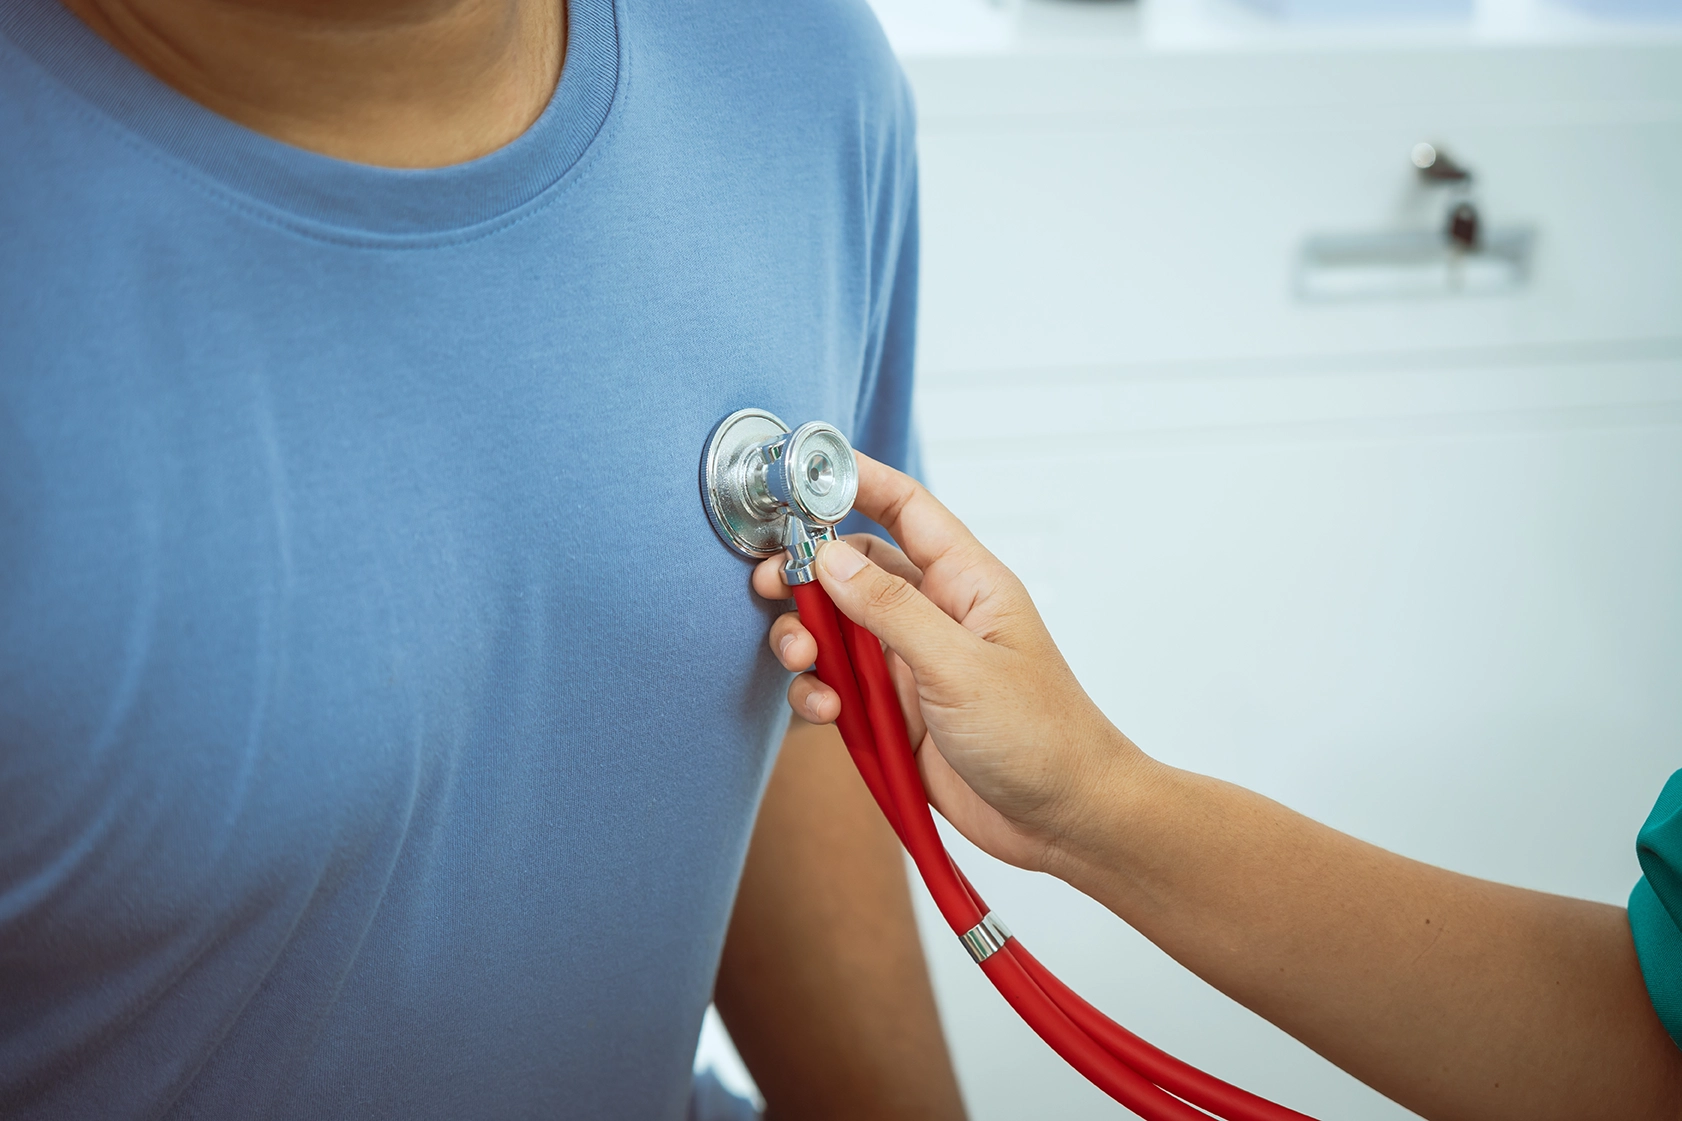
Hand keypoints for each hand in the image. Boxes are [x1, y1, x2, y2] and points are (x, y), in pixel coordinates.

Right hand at [752, 453, 1148, 872]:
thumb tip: (828, 557)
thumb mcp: (960, 666)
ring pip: (836, 630)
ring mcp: (912, 663)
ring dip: (806, 638)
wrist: (1063, 821)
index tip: (800, 472)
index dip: (854, 481)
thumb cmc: (1041, 736)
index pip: (904, 509)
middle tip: (773, 586)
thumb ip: (890, 609)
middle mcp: (935, 614)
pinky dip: (819, 692)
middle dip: (807, 574)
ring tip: (801, 656)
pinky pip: (839, 686)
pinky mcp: (895, 712)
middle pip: (853, 569)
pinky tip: (825, 710)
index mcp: (965, 582)